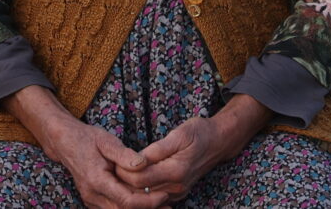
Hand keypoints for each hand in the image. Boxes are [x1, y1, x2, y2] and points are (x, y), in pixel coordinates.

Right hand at [44, 119, 169, 208]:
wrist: (66, 143)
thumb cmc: (87, 139)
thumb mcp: (106, 140)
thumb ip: (124, 154)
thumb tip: (142, 164)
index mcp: (96, 181)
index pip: (126, 201)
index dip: (148, 202)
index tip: (164, 195)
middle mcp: (92, 196)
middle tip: (169, 205)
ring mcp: (91, 200)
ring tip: (162, 206)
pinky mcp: (93, 201)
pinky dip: (129, 208)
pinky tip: (145, 202)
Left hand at [115, 95, 271, 201]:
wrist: (219, 142)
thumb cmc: (199, 132)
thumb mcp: (179, 133)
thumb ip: (157, 149)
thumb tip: (137, 159)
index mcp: (176, 171)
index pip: (139, 179)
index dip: (123, 171)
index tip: (114, 159)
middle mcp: (176, 187)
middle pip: (140, 191)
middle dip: (123, 180)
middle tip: (111, 165)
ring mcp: (178, 192)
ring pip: (146, 197)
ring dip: (131, 186)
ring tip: (119, 171)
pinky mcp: (178, 193)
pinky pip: (154, 197)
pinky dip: (142, 190)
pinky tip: (133, 179)